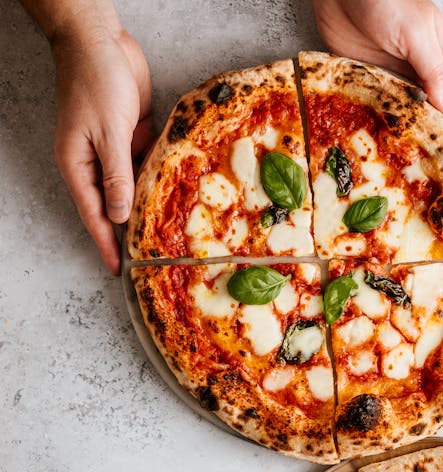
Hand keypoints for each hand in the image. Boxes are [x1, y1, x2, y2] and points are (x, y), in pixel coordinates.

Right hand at [52, 26, 153, 274]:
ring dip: (148, 206)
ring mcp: (113, 151)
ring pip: (132, 188)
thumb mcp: (108, 134)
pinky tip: (176, 195)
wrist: (100, 41)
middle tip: (152, 257)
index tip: (118, 270)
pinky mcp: (131, 137)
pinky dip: (157, 178)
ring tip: (169, 234)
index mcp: (78, 166)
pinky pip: (145, 166)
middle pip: (113, 206)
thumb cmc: (96, 82)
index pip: (94, 215)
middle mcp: (94, 163)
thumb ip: (117, 176)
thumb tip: (119, 215)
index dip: (106, 244)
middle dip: (130, 231)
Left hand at [312, 0, 442, 158]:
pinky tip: (390, 152)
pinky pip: (381, 113)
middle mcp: (423, 74)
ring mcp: (396, 81)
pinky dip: (386, 132)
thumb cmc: (386, 0)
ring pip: (413, 120)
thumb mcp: (418, 34)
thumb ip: (433, 71)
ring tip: (426, 175)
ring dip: (418, 144)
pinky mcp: (369, 84)